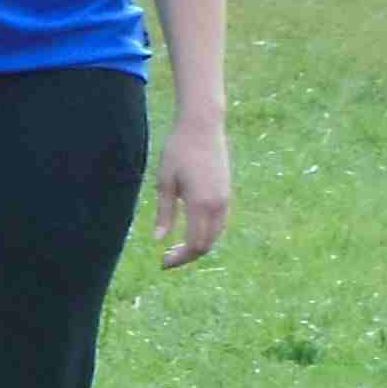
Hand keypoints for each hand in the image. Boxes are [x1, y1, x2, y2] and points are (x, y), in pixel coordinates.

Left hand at [156, 111, 232, 266]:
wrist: (203, 124)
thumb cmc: (178, 150)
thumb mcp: (164, 182)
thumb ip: (164, 212)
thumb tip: (159, 240)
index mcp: (201, 203)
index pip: (195, 244)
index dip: (180, 259)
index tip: (162, 262)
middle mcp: (218, 203)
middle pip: (207, 244)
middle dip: (187, 257)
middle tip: (166, 259)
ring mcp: (225, 197)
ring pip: (216, 234)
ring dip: (198, 246)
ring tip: (176, 249)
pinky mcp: (227, 191)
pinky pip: (220, 222)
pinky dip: (206, 234)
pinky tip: (189, 232)